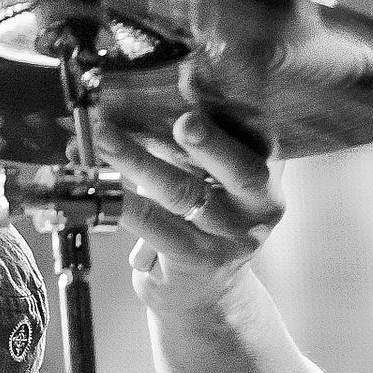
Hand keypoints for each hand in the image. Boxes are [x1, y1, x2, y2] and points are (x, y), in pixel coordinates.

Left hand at [86, 110, 284, 323]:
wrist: (203, 291)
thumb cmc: (201, 220)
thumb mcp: (213, 179)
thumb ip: (196, 145)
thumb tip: (142, 99)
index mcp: (269, 171)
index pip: (256, 135)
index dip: (233, 111)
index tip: (205, 82)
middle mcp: (261, 205)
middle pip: (238, 167)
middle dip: (208, 141)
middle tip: (183, 119)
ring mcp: (232, 237)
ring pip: (184, 193)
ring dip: (139, 161)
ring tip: (105, 138)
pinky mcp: (198, 260)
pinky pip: (157, 226)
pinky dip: (126, 204)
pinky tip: (103, 187)